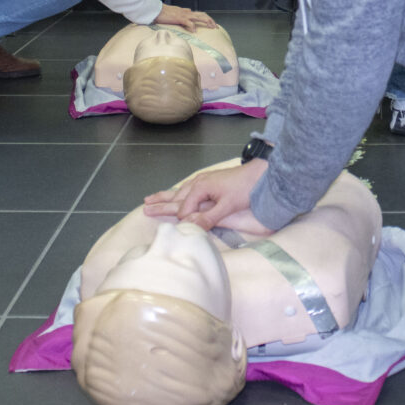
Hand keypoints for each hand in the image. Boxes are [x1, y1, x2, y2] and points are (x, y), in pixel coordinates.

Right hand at [143, 159, 270, 231]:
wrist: (259, 173)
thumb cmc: (244, 188)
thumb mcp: (227, 206)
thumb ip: (208, 218)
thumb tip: (189, 227)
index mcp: (200, 188)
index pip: (184, 209)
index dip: (184, 220)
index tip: (183, 231)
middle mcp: (197, 183)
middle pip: (176, 197)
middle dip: (160, 204)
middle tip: (144, 209)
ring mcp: (202, 180)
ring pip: (179, 192)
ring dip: (165, 197)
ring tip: (150, 199)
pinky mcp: (208, 181)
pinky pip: (187, 188)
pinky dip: (177, 192)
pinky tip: (176, 193)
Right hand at [153, 4, 215, 31]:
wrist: (156, 10)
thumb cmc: (164, 12)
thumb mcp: (176, 11)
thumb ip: (183, 11)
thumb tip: (189, 10)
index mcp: (186, 12)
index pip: (200, 14)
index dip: (207, 19)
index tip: (212, 24)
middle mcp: (187, 12)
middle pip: (202, 15)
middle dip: (210, 20)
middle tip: (216, 27)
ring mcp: (184, 15)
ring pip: (199, 17)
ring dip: (206, 22)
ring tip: (212, 27)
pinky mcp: (179, 18)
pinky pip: (188, 22)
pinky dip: (192, 26)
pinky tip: (195, 31)